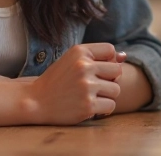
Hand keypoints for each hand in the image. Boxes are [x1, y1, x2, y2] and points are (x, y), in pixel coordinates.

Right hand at [0, 43, 125, 124]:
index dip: (108, 61)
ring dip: (107, 95)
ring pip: (116, 89)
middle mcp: (84, 66)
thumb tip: (125, 56)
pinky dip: (103, 109)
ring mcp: (86, 86)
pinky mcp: (88, 105)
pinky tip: (91, 107)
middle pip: (117, 71)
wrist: (35, 101)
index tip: (96, 70)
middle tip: (94, 86)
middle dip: (109, 80)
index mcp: (80, 51)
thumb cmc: (57, 80)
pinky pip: (111, 105)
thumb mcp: (73, 61)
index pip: (111, 50)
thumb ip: (97, 57)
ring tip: (91, 97)